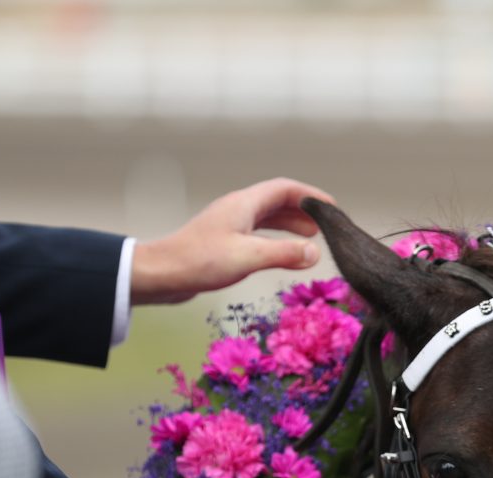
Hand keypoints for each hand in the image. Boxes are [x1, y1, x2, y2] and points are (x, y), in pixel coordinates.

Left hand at [131, 178, 335, 304]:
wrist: (161, 273)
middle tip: (324, 225)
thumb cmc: (199, 261)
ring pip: (267, 218)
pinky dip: (275, 239)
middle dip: (303, 211)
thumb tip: (315, 252)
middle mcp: (237, 210)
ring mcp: (229, 225)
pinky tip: (281, 253)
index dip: (310, 195)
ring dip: (290, 225)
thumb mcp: (248, 257)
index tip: (330, 207)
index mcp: (243, 204)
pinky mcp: (223, 242)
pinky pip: (257, 233)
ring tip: (310, 238)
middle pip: (277, 201)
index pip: (284, 189)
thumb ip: (284, 253)